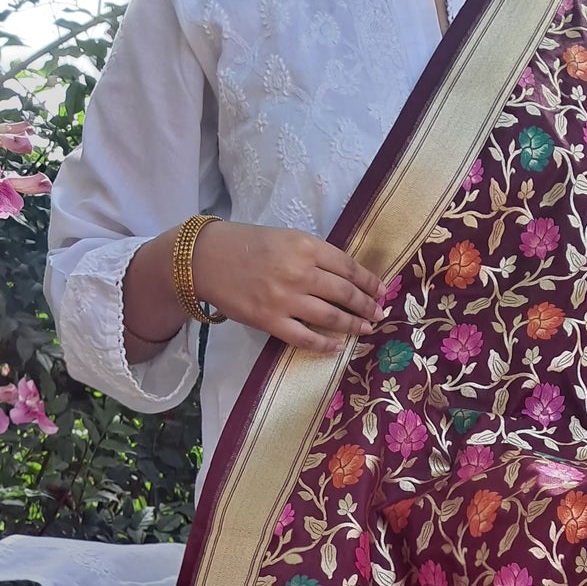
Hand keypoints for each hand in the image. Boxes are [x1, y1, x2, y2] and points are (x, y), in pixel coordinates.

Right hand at [191, 221, 383, 352]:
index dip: (368, 281)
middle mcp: (299, 272)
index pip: (347, 267)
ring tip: (366, 329)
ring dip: (354, 325)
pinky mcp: (271, 321)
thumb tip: (343, 276)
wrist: (205, 259)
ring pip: (332, 317)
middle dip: (367, 305)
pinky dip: (325, 345)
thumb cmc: (244, 244)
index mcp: (304, 246)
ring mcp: (285, 299)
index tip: (381, 290)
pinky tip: (338, 347)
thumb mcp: (283, 238)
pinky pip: (306, 338)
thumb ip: (312, 254)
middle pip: (345, 293)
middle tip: (378, 313)